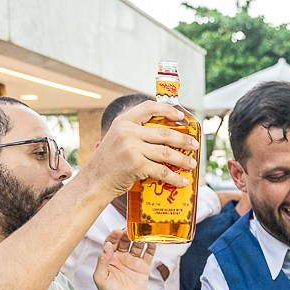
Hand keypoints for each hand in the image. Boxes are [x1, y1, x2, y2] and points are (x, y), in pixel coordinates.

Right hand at [81, 101, 198, 197]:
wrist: (95, 181)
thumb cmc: (108, 162)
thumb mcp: (117, 139)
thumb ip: (134, 133)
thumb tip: (164, 135)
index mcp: (123, 121)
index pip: (149, 107)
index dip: (167, 110)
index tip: (180, 116)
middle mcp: (128, 132)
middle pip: (164, 133)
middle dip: (183, 140)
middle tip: (195, 145)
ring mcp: (132, 148)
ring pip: (166, 152)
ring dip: (183, 159)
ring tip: (192, 164)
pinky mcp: (137, 165)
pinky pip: (162, 170)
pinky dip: (174, 177)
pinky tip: (182, 180)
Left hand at [93, 230, 155, 289]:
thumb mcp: (100, 277)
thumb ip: (102, 260)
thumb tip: (107, 245)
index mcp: (109, 258)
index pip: (111, 242)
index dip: (114, 235)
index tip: (117, 231)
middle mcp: (121, 257)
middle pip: (124, 241)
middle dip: (127, 233)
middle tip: (131, 229)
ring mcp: (133, 261)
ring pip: (137, 245)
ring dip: (139, 237)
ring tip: (142, 231)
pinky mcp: (143, 267)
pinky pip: (148, 254)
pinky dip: (151, 247)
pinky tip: (153, 240)